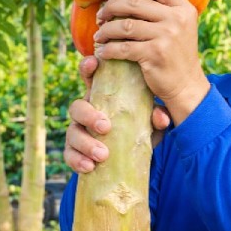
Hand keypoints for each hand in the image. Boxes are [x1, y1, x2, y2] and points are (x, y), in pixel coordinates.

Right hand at [64, 55, 171, 172]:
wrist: (133, 159)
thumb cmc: (139, 130)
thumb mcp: (150, 122)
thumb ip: (156, 116)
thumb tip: (161, 118)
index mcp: (102, 98)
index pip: (90, 77)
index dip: (88, 67)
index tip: (94, 62)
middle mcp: (86, 112)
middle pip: (76, 107)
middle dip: (89, 116)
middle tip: (105, 127)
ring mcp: (78, 132)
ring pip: (72, 133)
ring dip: (85, 143)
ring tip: (103, 155)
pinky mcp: (75, 152)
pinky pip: (69, 155)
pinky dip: (77, 161)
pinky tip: (89, 167)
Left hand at [93, 0, 210, 123]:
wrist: (186, 85)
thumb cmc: (177, 53)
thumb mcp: (180, 26)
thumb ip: (164, 9)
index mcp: (183, 7)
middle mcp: (177, 19)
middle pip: (134, 4)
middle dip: (111, 7)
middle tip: (100, 14)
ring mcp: (166, 36)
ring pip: (125, 25)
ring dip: (106, 30)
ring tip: (99, 35)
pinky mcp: (155, 54)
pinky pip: (123, 47)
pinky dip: (108, 49)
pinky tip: (102, 51)